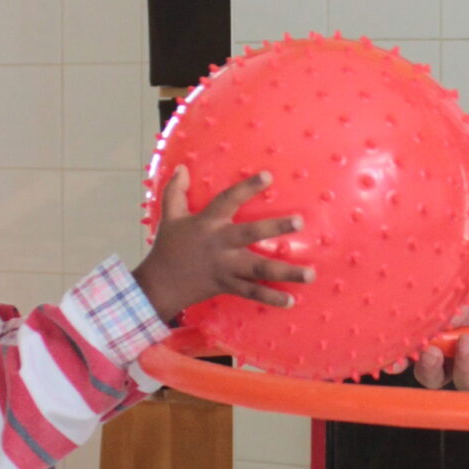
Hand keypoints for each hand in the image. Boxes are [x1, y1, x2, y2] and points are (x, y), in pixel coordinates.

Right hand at [132, 170, 312, 324]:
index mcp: (208, 223)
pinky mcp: (227, 286)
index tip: (269, 176)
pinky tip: (291, 300)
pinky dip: (270, 298)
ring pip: (258, 269)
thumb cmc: (167, 248)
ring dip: (285, 272)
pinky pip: (252, 293)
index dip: (247, 187)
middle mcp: (220, 244)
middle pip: (250, 233)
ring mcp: (225, 267)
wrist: (158, 285)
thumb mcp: (170, 216)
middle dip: (275, 227)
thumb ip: (176, 191)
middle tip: (299, 222)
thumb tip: (181, 167)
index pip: (229, 199)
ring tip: (310, 274)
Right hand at [413, 214, 468, 390]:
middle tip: (432, 353)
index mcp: (441, 318)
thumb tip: (423, 334)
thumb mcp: (459, 273)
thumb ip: (442, 306)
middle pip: (438, 374)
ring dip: (464, 368)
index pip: (416, 349)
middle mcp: (462, 336)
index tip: (394, 362)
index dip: (403, 359)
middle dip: (430, 371)